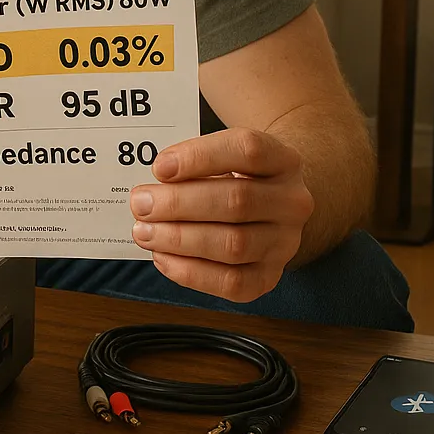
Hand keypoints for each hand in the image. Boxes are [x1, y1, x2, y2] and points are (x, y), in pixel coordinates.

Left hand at [127, 128, 313, 301]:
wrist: (270, 206)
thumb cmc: (236, 176)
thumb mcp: (224, 156)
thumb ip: (194, 164)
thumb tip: (152, 191)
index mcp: (283, 160)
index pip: (248, 150)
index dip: (200, 158)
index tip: (159, 167)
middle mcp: (292, 202)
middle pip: (237, 201)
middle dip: (179, 204)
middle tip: (141, 204)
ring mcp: (285, 242)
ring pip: (234, 244)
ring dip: (180, 239)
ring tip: (144, 232)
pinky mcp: (270, 276)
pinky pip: (232, 282)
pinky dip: (191, 272)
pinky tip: (162, 257)